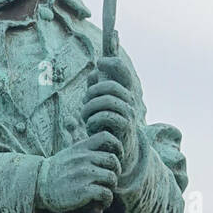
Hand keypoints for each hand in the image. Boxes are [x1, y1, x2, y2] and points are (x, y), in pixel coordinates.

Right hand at [35, 131, 121, 212]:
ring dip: (111, 187)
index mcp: (80, 148)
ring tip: (104, 193)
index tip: (116, 157)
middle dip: (115, 171)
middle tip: (108, 180)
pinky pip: (106, 194)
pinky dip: (107, 200)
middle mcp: (83, 158)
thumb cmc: (56, 173)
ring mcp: (84, 174)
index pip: (106, 137)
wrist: (38, 187)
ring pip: (112, 178)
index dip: (116, 147)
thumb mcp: (68, 154)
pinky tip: (100, 203)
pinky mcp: (84, 190)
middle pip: (113, 160)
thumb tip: (103, 151)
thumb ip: (84, 150)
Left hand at [82, 57, 138, 173]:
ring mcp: (128, 113)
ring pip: (107, 100)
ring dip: (90, 107)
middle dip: (93, 92)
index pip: (121, 69)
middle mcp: (128, 99)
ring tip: (84, 117)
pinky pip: (106, 116)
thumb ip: (97, 86)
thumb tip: (96, 69)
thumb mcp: (100, 102)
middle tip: (84, 102)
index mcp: (122, 91)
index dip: (111, 62)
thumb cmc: (105, 125)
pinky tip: (90, 126)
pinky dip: (93, 120)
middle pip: (110, 84)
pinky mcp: (124, 127)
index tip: (99, 63)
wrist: (116, 151)